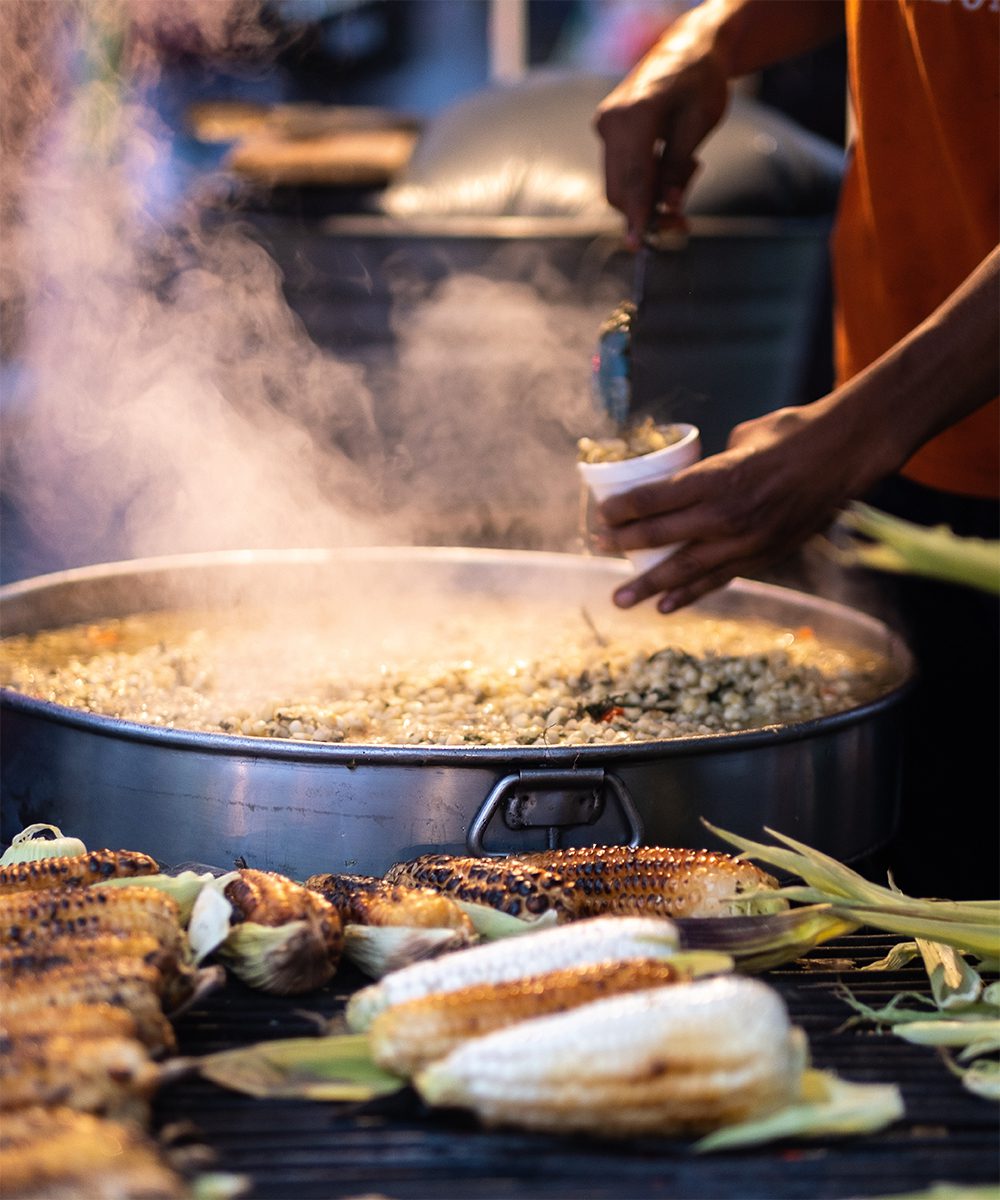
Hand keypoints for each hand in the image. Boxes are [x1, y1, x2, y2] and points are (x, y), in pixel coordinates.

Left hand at [593, 403, 888, 611]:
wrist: (847, 455)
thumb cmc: (793, 434)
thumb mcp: (743, 438)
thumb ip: (712, 464)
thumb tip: (690, 475)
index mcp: (720, 477)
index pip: (657, 498)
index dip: (624, 508)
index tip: (600, 514)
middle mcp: (729, 514)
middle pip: (663, 536)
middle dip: (624, 543)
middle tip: (597, 546)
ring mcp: (747, 541)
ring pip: (686, 569)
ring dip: (649, 585)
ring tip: (620, 598)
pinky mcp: (763, 556)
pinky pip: (718, 579)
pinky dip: (691, 594)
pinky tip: (666, 606)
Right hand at [594, 19, 729, 244]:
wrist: (688, 49)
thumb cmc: (700, 82)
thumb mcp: (699, 125)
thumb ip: (678, 169)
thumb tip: (669, 207)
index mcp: (635, 116)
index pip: (632, 179)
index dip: (637, 216)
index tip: (638, 246)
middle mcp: (612, 122)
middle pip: (619, 189)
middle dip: (647, 213)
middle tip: (682, 224)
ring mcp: (606, 126)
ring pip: (619, 184)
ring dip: (648, 198)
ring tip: (687, 176)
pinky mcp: (609, 130)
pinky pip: (621, 170)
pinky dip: (644, 181)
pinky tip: (671, 167)